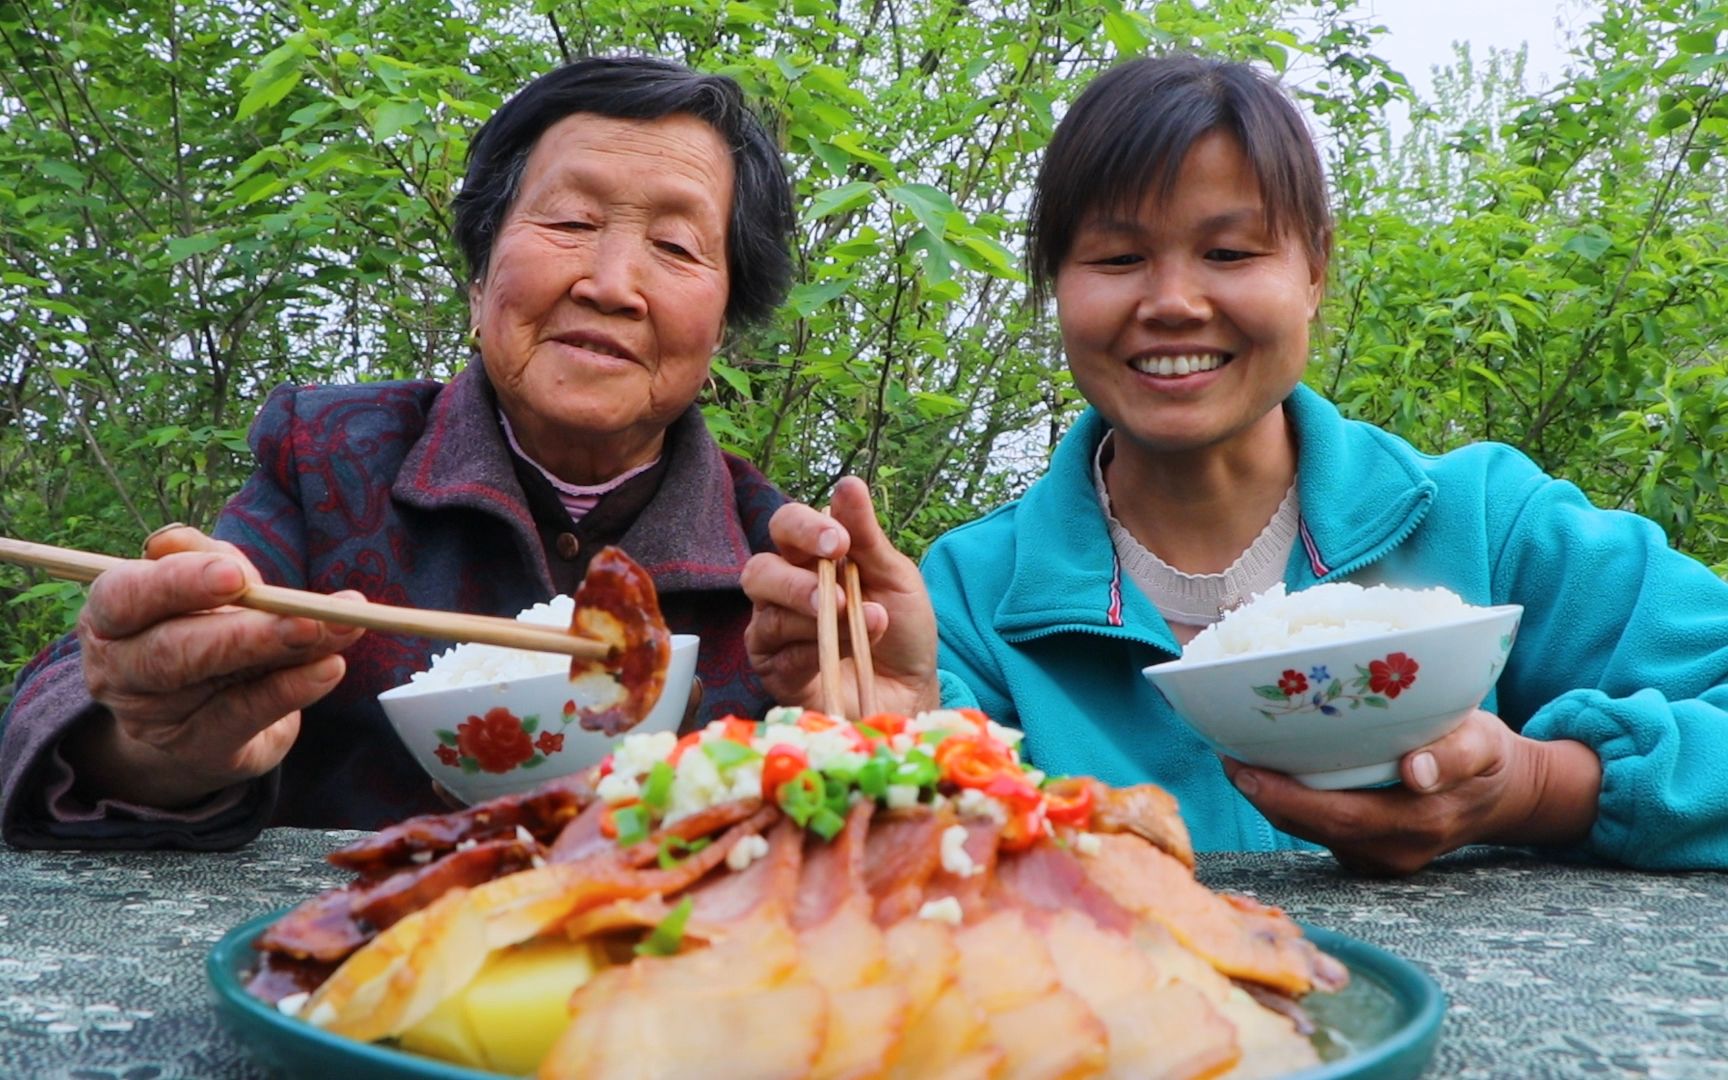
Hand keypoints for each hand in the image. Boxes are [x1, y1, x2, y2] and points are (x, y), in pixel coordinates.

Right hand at [64, 526, 365, 808]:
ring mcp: (154, 717)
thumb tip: (175, 538)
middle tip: (305, 616)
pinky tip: (329, 668)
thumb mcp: (205, 583)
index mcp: (110, 617)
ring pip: (216, 684)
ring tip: (337, 631)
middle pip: (171, 651)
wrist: (200, 716)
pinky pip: (245, 716)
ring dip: (283, 654)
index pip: (125, 597)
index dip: (178, 584)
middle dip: (244, 632)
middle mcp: (120, 670)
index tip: (235, 576)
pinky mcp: (198, 748)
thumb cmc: (203, 628)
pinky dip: (292, 690)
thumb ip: (203, 556)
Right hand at [742, 476, 940, 715]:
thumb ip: (867, 535)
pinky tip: (844, 652)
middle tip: (836, 594)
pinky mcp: (775, 670)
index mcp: (811, 557)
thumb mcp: (895, 576)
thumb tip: (848, 483)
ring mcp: (775, 631)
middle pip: (758, 570)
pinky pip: (778, 654)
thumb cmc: (902, 629)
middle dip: (795, 580)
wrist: (912, 690)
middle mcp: (784, 589)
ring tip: (863, 625)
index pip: (786, 526)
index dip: (805, 528)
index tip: (839, 541)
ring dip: (821, 620)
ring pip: (769, 614)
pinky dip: (813, 650)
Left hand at [1222, 709, 1602, 875]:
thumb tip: (1418, 770)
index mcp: (1420, 823)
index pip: (1338, 817)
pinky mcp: (1371, 853)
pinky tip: (1270, 774)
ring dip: (1272, 801)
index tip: (1242, 769)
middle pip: (1313, 829)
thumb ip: (1455, 754)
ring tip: (1237, 759)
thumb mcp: (1485, 742)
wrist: (1508, 795)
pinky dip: (1294, 805)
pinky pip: (1322, 831)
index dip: (1285, 798)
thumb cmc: (1489, 757)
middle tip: (1226, 757)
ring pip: (1312, 832)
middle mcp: (1394, 851)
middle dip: (1264, 797)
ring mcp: (1381, 858)